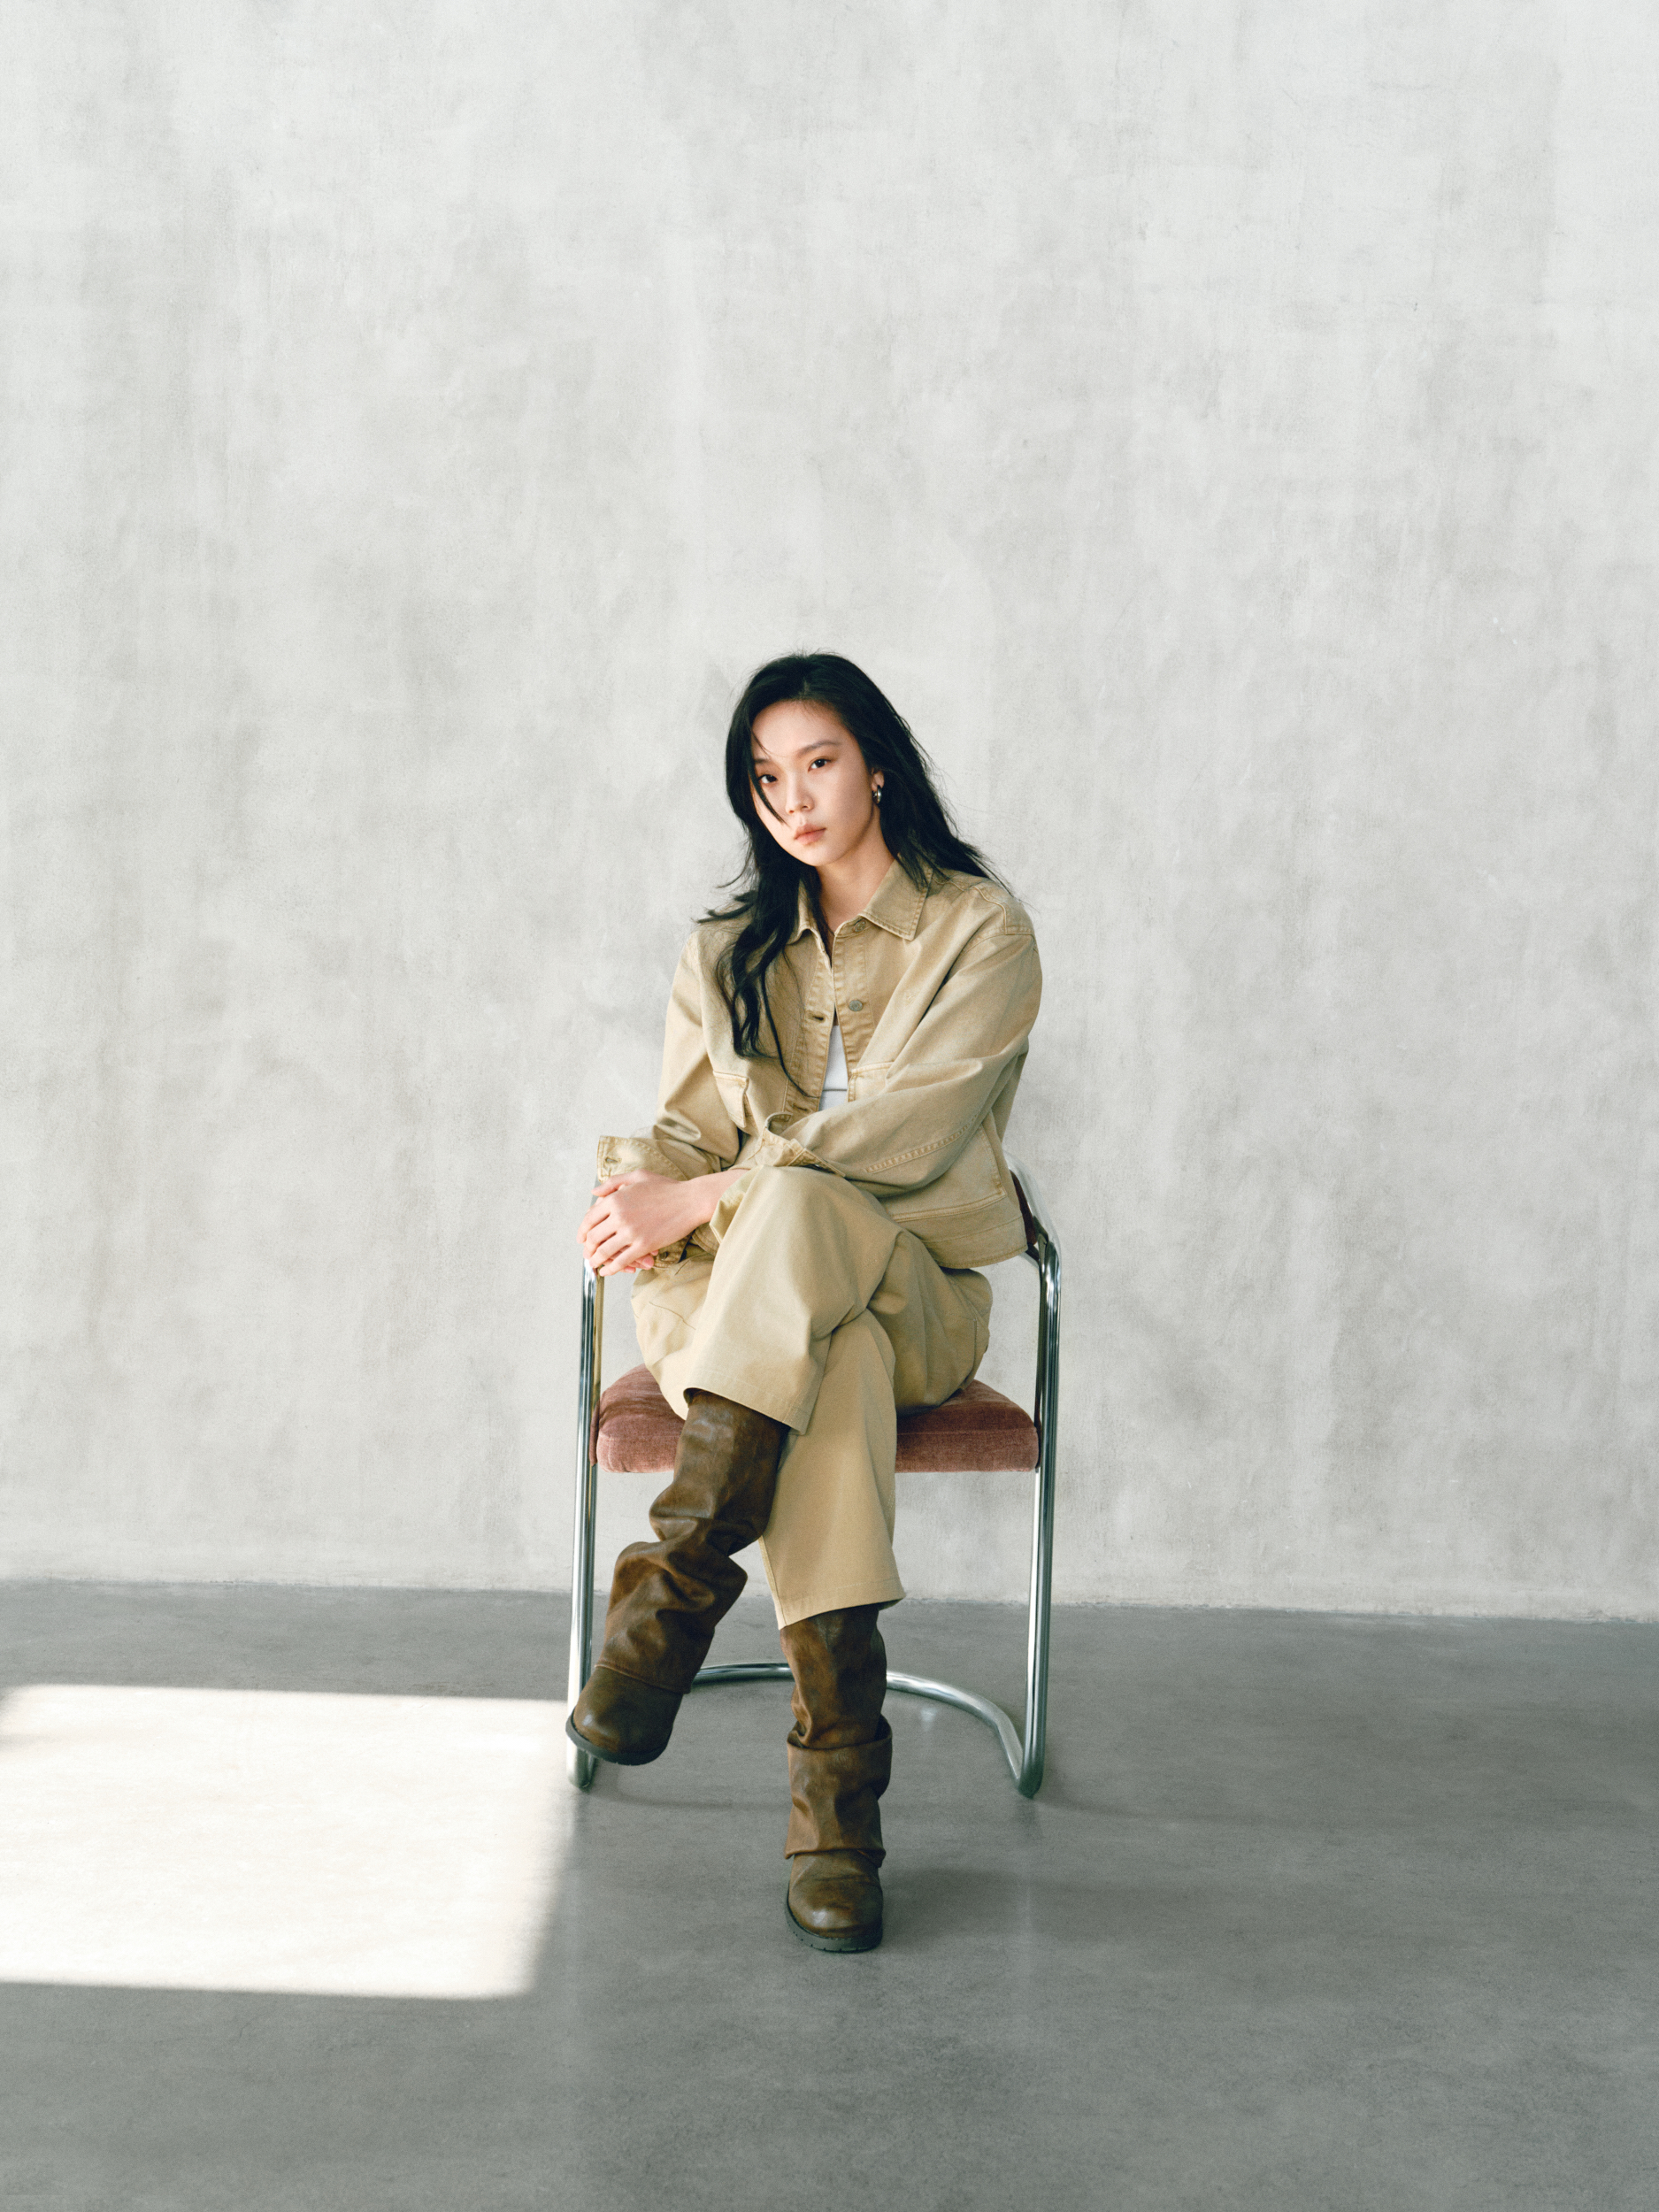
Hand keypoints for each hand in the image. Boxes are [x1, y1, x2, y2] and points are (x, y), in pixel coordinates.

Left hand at [579, 1171, 700, 1276]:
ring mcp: (631, 1232)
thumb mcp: (638, 1176)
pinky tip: (607, 1272)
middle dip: (588, 1248)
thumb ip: (613, 1182)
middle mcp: (620, 1215)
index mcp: (616, 1199)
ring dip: (596, 1260)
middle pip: (594, 1237)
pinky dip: (611, 1269)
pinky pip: (621, 1261)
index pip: (589, 1219)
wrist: (690, 1200)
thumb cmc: (666, 1187)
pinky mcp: (644, 1245)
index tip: (581, 1238)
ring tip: (594, 1264)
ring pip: (604, 1251)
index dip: (582, 1231)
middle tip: (587, 1253)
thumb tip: (594, 1192)